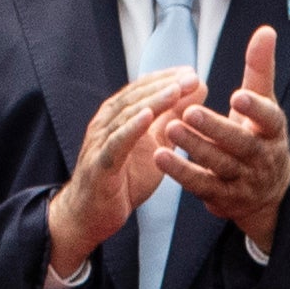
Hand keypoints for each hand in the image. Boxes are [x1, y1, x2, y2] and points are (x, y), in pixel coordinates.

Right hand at [46, 68, 201, 277]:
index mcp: (119, 116)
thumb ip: (172, 119)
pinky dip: (131, 128)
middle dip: (165, 84)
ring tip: (175, 91)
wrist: (92, 215)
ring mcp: (100, 141)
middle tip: (191, 77)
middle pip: (137, 97)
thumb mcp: (155, 146)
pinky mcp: (100, 164)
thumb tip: (197, 90)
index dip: (167, 78)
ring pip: (127, 115)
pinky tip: (147, 116)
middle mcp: (107, 122)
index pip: (144, 89)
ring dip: (153, 101)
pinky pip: (116, 143)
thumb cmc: (124, 180)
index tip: (192, 73)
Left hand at [160, 25, 289, 252]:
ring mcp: (243, 181)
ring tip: (170, 129)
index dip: (255, 109)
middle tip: (190, 111)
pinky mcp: (222, 198)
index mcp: (272, 131)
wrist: (267, 194)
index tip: (238, 95)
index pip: (269, 119)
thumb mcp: (264, 103)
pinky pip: (200, 185)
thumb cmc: (259, 136)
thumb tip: (265, 30)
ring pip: (218, 164)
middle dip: (216, 129)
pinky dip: (181, 172)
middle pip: (241, 144)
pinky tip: (160, 155)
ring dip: (194, 148)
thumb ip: (260, 68)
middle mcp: (261, 158)